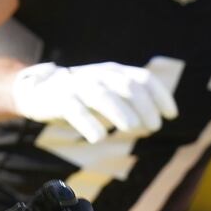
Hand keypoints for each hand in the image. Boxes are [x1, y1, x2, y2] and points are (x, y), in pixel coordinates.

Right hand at [13, 62, 177, 143]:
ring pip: (102, 94)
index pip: (143, 79)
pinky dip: (89, 123)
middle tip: (154, 127)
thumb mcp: (108, 93)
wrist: (39, 91)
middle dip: (144, 106)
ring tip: (132, 128)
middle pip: (126, 86)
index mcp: (113, 72)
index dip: (160, 96)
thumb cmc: (81, 96)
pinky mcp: (60, 99)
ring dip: (120, 111)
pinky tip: (99, 137)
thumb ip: (129, 101)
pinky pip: (75, 110)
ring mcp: (78, 86)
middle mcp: (98, 75)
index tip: (171, 116)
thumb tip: (155, 120)